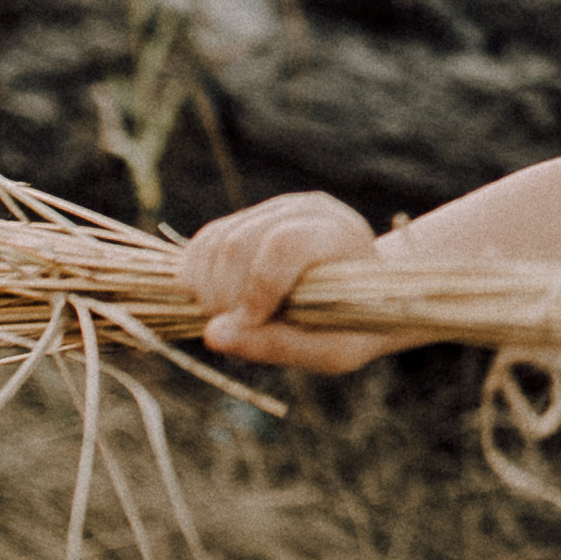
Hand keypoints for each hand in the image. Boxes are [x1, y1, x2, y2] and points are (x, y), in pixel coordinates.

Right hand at [181, 191, 392, 372]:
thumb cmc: (353, 327)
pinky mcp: (248, 218)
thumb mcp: (332, 350)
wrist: (364, 298)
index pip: (284, 244)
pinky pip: (205, 242)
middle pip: (240, 242)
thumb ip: (279, 345)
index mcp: (341, 235)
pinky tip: (216, 304)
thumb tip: (212, 336)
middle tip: (240, 330)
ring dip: (207, 290)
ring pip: (215, 241)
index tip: (253, 324)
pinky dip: (197, 277)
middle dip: (226, 295)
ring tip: (231, 320)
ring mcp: (274, 209)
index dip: (258, 287)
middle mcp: (306, 211)